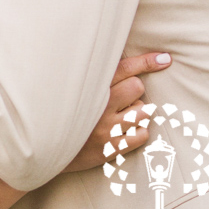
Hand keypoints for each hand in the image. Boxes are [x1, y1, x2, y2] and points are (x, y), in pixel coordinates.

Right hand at [62, 52, 172, 172]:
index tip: (165, 58)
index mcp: (88, 86)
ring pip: (144, 111)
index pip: (123, 68)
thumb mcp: (69, 90)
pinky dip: (137, 133)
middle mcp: (98, 104)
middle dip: (133, 93)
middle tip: (119, 101)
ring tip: (120, 117)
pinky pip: (143, 134)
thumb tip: (122, 65)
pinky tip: (122, 133)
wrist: (43, 149)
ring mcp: (105, 127)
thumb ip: (91, 77)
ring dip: (137, 113)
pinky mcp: (111, 148)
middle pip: (138, 88)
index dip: (146, 62)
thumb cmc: (60, 114)